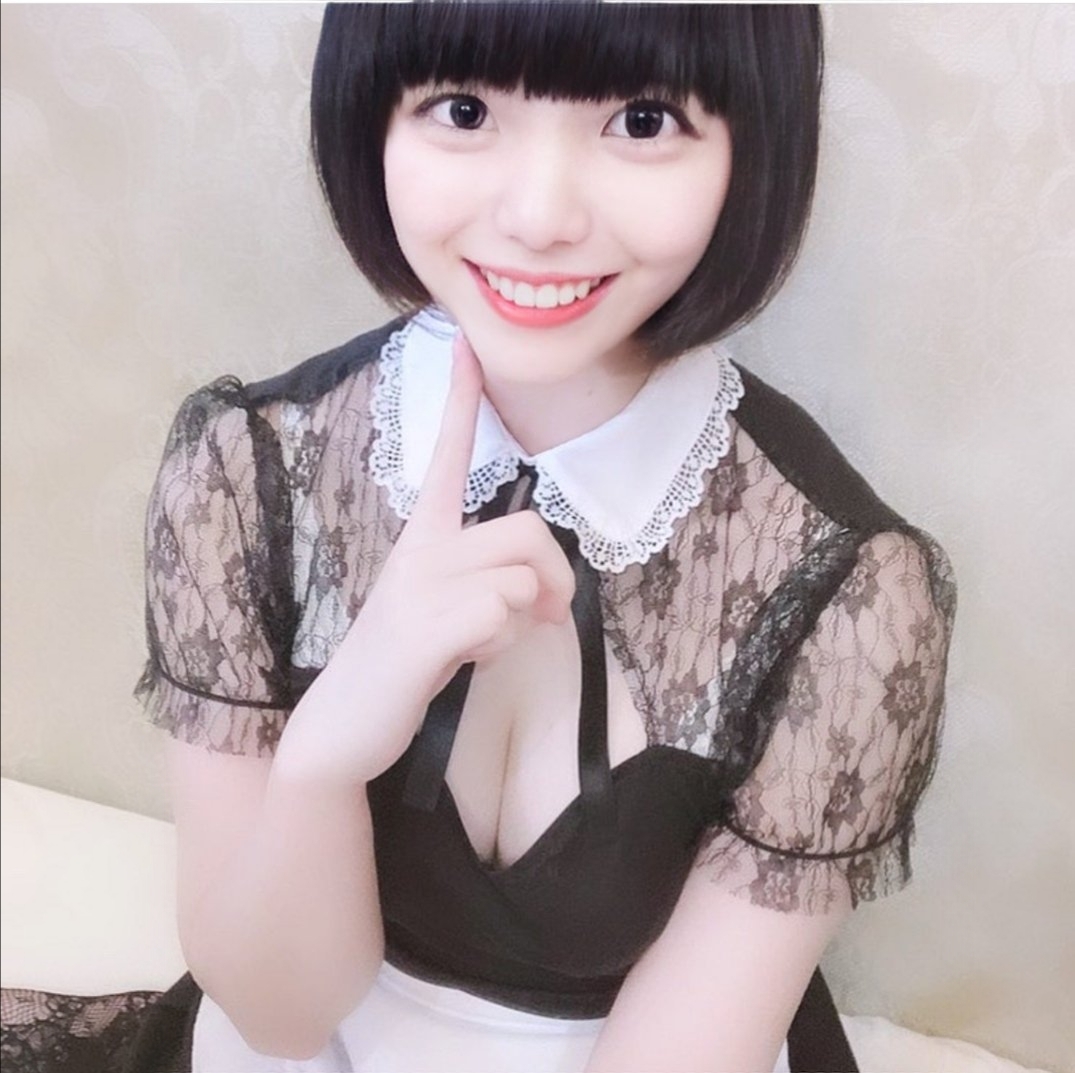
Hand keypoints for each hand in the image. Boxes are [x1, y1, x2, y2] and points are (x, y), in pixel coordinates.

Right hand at [278, 332, 575, 784]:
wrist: (345, 722)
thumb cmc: (406, 661)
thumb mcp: (451, 611)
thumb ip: (494, 584)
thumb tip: (548, 592)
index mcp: (424, 537)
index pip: (447, 457)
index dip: (460, 399)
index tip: (466, 343)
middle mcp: (421, 549)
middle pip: (529, 527)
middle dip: (557, 576)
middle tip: (546, 615)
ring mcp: (419, 585)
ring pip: (521, 576)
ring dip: (522, 622)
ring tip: (481, 643)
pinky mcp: (421, 627)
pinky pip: (501, 615)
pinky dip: (500, 646)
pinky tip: (464, 660)